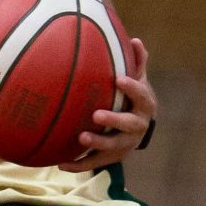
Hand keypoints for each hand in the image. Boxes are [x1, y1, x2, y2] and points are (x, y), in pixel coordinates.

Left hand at [64, 35, 156, 171]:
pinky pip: (95, 163)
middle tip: (96, 115)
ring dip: (97, 144)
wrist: (139, 127)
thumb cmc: (132, 98)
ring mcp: (125, 144)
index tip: (118, 79)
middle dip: (114, 121)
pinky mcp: (112, 158)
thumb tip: (134, 40)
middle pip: (129, 126)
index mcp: (144, 106)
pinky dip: (79, 165)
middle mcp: (138, 127)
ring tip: (81, 138)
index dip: (132, 89)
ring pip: (113, 147)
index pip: (142, 96)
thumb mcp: (138, 80)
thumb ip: (136, 63)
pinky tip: (61, 164)